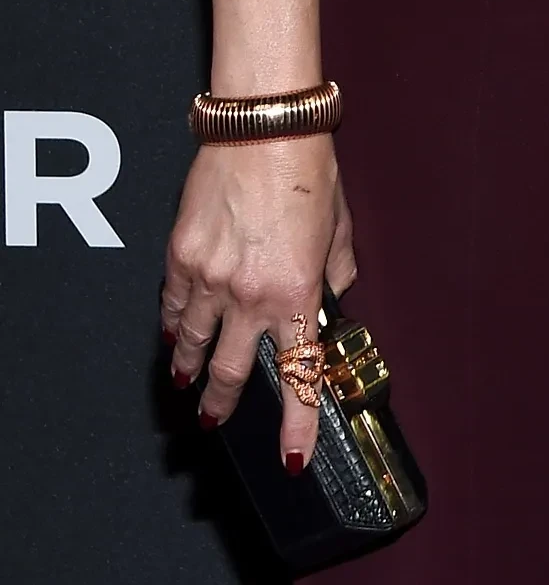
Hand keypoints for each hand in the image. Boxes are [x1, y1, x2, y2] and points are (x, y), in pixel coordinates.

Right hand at [162, 137, 357, 467]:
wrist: (263, 127)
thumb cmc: (309, 171)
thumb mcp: (339, 229)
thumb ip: (334, 272)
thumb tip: (329, 296)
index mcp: (297, 294)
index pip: (300, 377)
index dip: (298, 424)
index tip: (294, 457)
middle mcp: (251, 296)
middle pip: (234, 373)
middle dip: (222, 404)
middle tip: (214, 420)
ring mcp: (210, 279)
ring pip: (195, 344)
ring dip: (191, 368)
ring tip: (187, 380)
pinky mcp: (182, 257)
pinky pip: (174, 306)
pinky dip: (174, 325)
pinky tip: (176, 333)